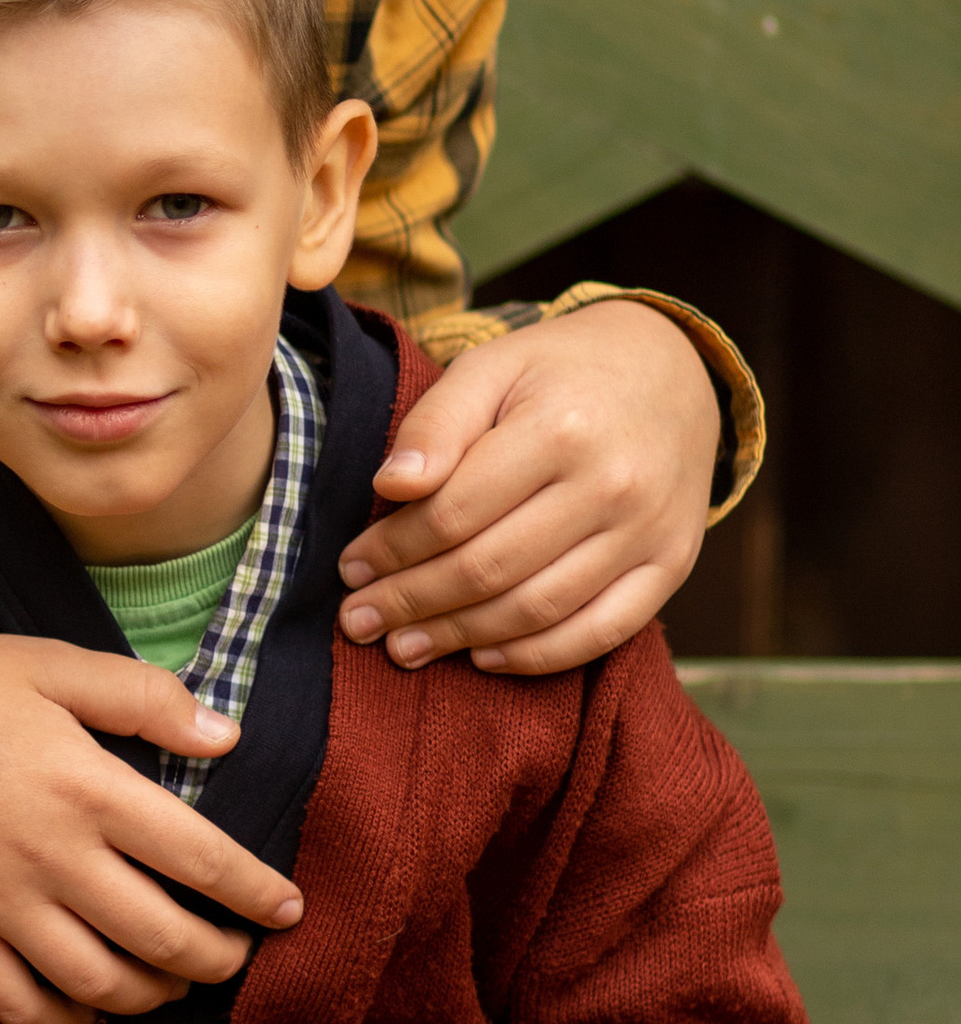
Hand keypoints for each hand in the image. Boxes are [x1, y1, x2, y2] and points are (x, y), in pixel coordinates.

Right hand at [0, 632, 303, 1023]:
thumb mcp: (48, 664)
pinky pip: (20, 1005)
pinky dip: (65, 1021)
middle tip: (235, 955)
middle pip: (164, 939)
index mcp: (90, 790)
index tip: (287, 910)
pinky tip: (86, 1007)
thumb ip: (143, 698)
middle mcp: (55, 860)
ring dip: (151, 996)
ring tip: (171, 984)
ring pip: (101, 985)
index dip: (258, 894)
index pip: (204, 860)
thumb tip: (225, 736)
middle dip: (217, 959)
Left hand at [335, 298, 720, 675]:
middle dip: (411, 603)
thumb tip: (392, 485)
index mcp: (560, 428)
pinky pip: (601, 633)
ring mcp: (648, 531)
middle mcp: (612, 485)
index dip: (392, 550)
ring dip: (459, 638)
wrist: (672, 373)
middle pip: (489, 569)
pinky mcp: (672, 565)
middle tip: (359, 621)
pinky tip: (482, 656)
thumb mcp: (493, 366)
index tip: (350, 567)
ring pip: (537, 610)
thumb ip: (438, 422)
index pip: (453, 513)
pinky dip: (536, 656)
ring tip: (403, 648)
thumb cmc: (561, 373)